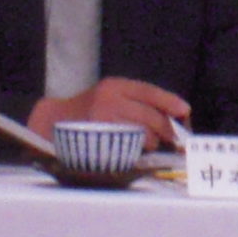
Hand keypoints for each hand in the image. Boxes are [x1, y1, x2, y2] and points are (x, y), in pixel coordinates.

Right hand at [28, 77, 190, 150]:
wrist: (52, 121)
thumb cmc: (89, 109)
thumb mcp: (110, 95)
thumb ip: (136, 100)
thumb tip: (173, 114)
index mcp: (114, 86)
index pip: (148, 91)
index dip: (169, 102)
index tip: (185, 110)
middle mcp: (108, 100)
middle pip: (149, 116)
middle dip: (165, 129)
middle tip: (174, 138)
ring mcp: (101, 120)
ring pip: (141, 133)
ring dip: (151, 141)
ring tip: (150, 143)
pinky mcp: (96, 139)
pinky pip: (127, 147)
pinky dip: (136, 150)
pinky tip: (135, 150)